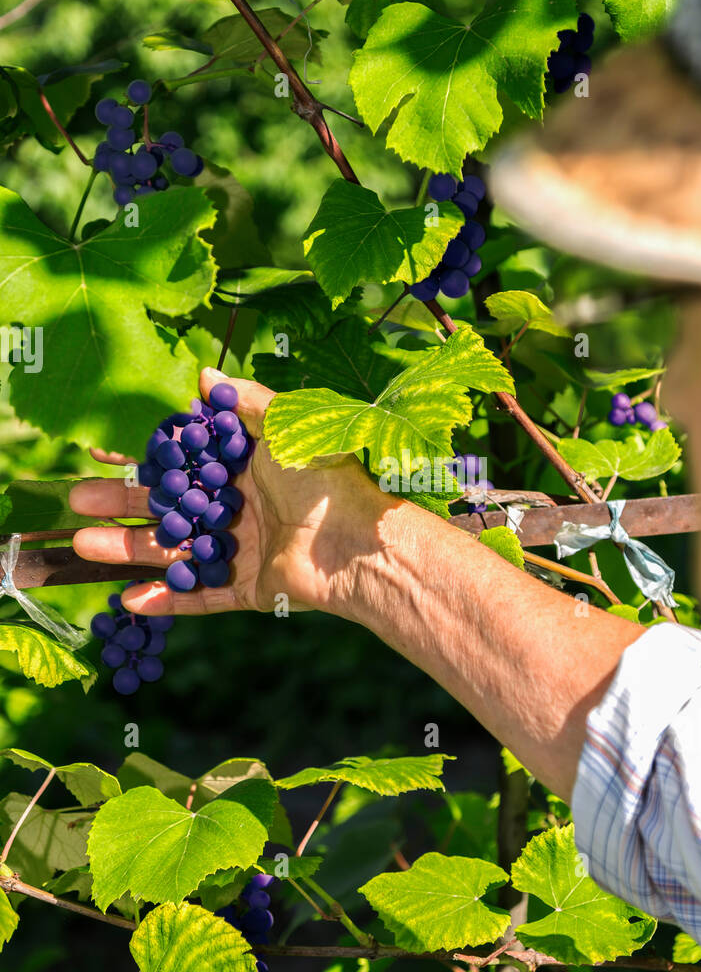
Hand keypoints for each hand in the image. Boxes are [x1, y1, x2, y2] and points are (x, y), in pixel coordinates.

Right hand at [70, 368, 385, 617]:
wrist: (354, 540)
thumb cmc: (322, 477)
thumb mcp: (283, 426)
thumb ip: (244, 401)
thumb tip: (203, 372)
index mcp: (244, 467)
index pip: (180, 459)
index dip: (141, 456)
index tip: (98, 451)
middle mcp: (238, 506)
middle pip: (167, 506)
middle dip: (120, 503)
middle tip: (75, 499)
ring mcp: (239, 550)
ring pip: (173, 551)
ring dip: (127, 550)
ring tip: (81, 544)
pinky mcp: (247, 589)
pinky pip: (199, 596)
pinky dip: (165, 599)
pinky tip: (128, 598)